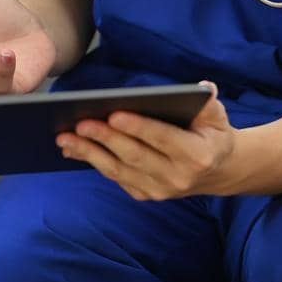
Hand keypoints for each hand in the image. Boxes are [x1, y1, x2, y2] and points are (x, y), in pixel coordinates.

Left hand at [56, 82, 235, 199]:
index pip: (163, 139)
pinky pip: (114, 176)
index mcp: (196, 156)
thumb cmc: (211, 134)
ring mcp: (159, 190)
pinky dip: (92, 161)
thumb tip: (202, 86)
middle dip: (105, 138)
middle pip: (134, 156)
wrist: (216, 171)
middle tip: (80, 122)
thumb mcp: (217, 116)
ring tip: (65, 137)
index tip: (114, 114)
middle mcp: (176, 178)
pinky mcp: (144, 194)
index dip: (138, 127)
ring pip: (118, 170)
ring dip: (89, 153)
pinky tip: (73, 148)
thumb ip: (209, 102)